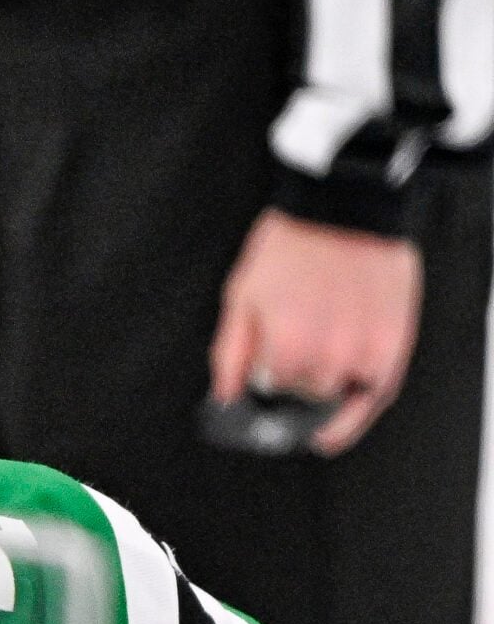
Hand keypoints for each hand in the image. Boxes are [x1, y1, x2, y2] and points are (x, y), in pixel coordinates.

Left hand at [209, 208, 422, 456]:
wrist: (344, 208)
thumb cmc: (290, 246)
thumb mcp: (242, 296)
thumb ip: (230, 353)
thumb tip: (225, 396)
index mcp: (290, 344)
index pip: (271, 392)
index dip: (264, 382)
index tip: (263, 375)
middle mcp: (332, 354)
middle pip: (305, 397)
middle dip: (294, 382)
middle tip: (293, 355)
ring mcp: (368, 352)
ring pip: (340, 398)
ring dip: (326, 390)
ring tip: (319, 359)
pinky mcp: (396, 343)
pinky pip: (378, 394)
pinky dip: (358, 408)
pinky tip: (339, 415)